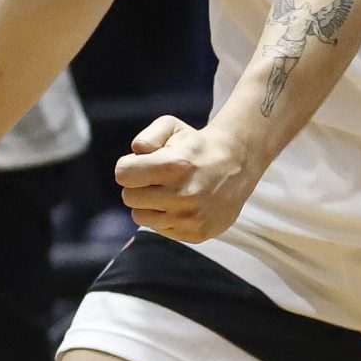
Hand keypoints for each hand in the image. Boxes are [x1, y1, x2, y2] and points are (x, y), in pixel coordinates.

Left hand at [115, 114, 259, 241]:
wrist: (237, 164)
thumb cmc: (196, 145)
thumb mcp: (171, 126)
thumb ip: (147, 136)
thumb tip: (135, 153)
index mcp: (174, 165)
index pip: (123, 174)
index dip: (129, 167)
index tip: (141, 165)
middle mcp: (182, 194)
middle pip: (129, 197)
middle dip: (138, 186)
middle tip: (156, 179)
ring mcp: (189, 218)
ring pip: (140, 217)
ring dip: (149, 205)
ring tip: (167, 193)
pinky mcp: (196, 233)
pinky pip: (159, 229)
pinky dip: (165, 218)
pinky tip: (181, 205)